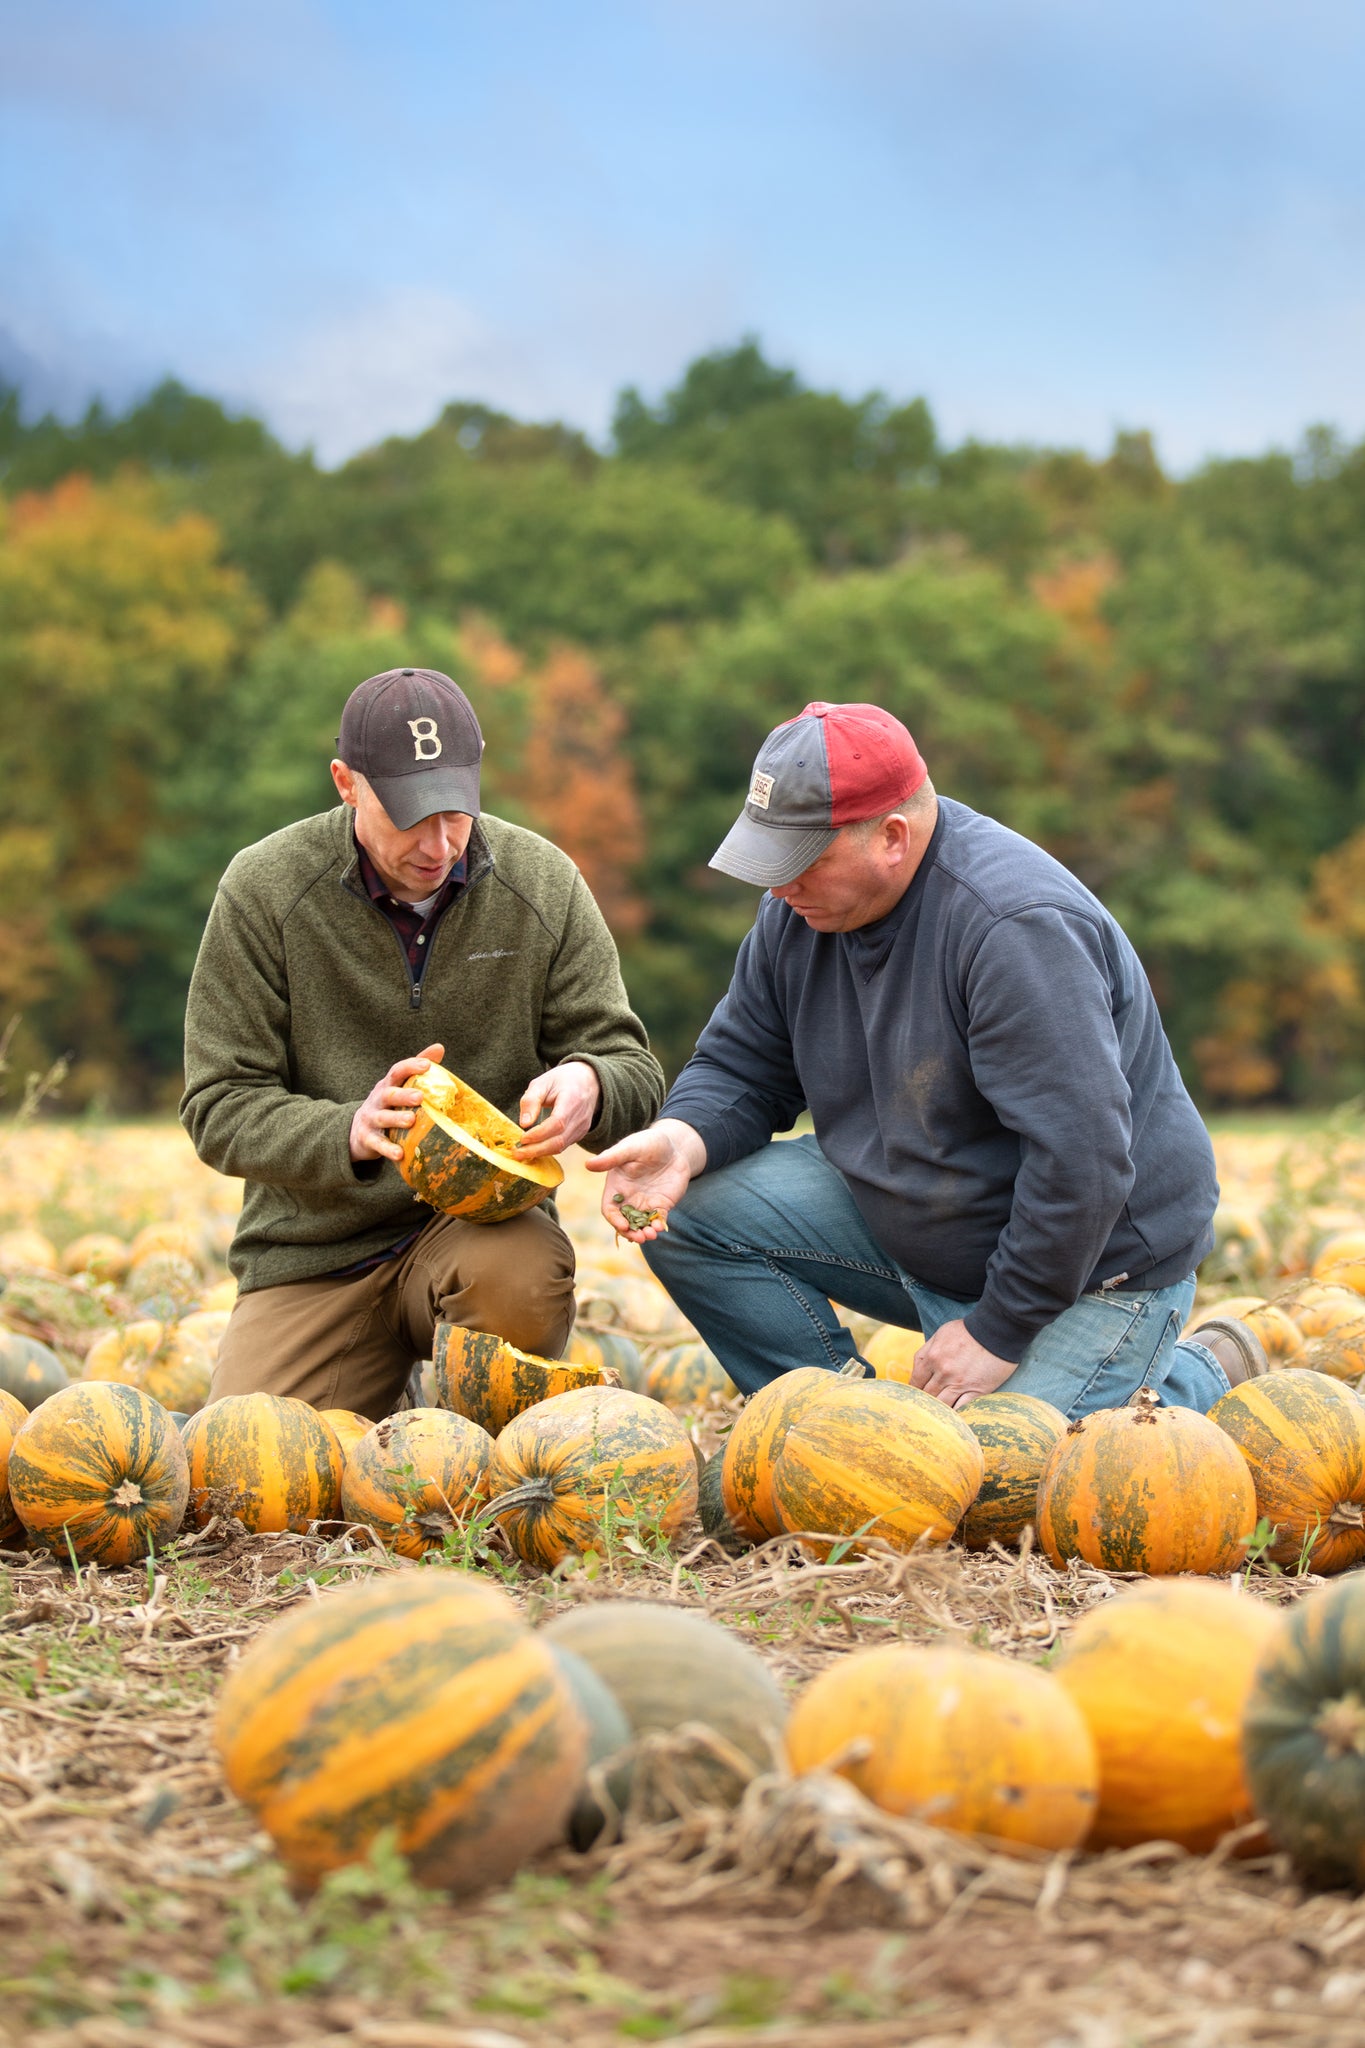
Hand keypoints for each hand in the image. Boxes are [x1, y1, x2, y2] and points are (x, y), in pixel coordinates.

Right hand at [350, 1043, 443, 1163]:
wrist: (356, 1131)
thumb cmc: (387, 1106)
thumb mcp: (397, 1086)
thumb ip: (416, 1069)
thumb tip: (439, 1047)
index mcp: (387, 1085)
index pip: (397, 1071)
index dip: (411, 1066)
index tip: (427, 1065)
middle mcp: (377, 1100)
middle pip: (388, 1094)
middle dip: (403, 1095)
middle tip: (420, 1097)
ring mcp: (371, 1119)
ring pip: (382, 1118)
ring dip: (396, 1119)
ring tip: (411, 1121)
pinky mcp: (367, 1139)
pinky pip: (378, 1144)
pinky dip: (388, 1149)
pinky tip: (399, 1154)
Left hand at [515, 1061, 601, 1157]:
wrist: (588, 1081)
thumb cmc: (563, 1080)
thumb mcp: (543, 1082)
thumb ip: (531, 1100)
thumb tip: (524, 1124)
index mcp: (572, 1100)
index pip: (557, 1123)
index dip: (539, 1134)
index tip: (522, 1138)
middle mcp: (580, 1117)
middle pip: (559, 1141)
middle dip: (536, 1150)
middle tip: (517, 1153)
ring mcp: (582, 1128)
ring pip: (561, 1147)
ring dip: (540, 1152)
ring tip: (521, 1153)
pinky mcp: (580, 1134)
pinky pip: (563, 1146)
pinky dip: (547, 1150)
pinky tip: (533, 1149)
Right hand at [587, 1119, 707, 1239]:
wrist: (674, 1146)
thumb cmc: (648, 1143)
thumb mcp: (630, 1148)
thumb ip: (611, 1158)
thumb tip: (588, 1164)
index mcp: (616, 1187)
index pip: (610, 1209)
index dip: (614, 1219)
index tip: (623, 1225)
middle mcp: (629, 1199)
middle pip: (624, 1222)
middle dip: (630, 1232)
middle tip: (640, 1238)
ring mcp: (645, 1203)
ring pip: (641, 1225)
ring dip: (645, 1233)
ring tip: (652, 1235)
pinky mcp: (661, 1205)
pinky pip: (658, 1220)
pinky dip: (659, 1226)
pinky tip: (662, 1227)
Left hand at [911, 1318, 1014, 1408]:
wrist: (998, 1330)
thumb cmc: (969, 1331)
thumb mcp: (942, 1334)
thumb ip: (928, 1351)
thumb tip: (920, 1369)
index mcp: (932, 1356)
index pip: (916, 1381)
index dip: (914, 1392)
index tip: (916, 1397)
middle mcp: (943, 1372)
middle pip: (928, 1396)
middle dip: (925, 1403)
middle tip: (924, 1411)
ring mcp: (960, 1383)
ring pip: (942, 1405)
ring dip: (939, 1412)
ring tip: (938, 1418)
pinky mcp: (978, 1391)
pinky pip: (962, 1409)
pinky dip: (957, 1415)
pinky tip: (954, 1420)